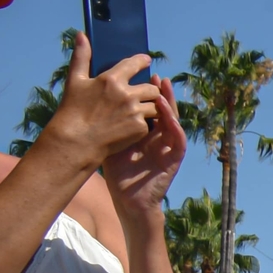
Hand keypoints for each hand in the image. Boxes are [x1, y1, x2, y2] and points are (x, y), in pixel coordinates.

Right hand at [35, 33, 159, 175]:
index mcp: (111, 79)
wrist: (76, 140)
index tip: (147, 60)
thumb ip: (81, 56)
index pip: (134, 64)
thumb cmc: (72, 109)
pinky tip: (134, 125)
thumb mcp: (75, 80)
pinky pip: (150, 122)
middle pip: (151, 89)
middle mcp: (126, 94)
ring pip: (155, 106)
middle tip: (146, 94)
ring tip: (142, 110)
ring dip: (151, 107)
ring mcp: (135, 112)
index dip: (142, 61)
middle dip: (150, 91)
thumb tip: (81, 34)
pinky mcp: (140, 128)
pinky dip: (144, 122)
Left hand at [102, 79, 185, 216]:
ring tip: (162, 86)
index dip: (146, 92)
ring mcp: (167, 147)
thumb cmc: (118, 172)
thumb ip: (110, 122)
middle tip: (155, 74)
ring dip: (170, 103)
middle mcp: (158, 137)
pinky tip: (167, 113)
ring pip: (173, 120)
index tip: (139, 75)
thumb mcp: (111, 140)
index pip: (148, 107)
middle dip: (160, 92)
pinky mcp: (174, 158)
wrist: (128, 198)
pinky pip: (178, 138)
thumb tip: (95, 98)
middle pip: (162, 110)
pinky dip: (174, 125)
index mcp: (144, 132)